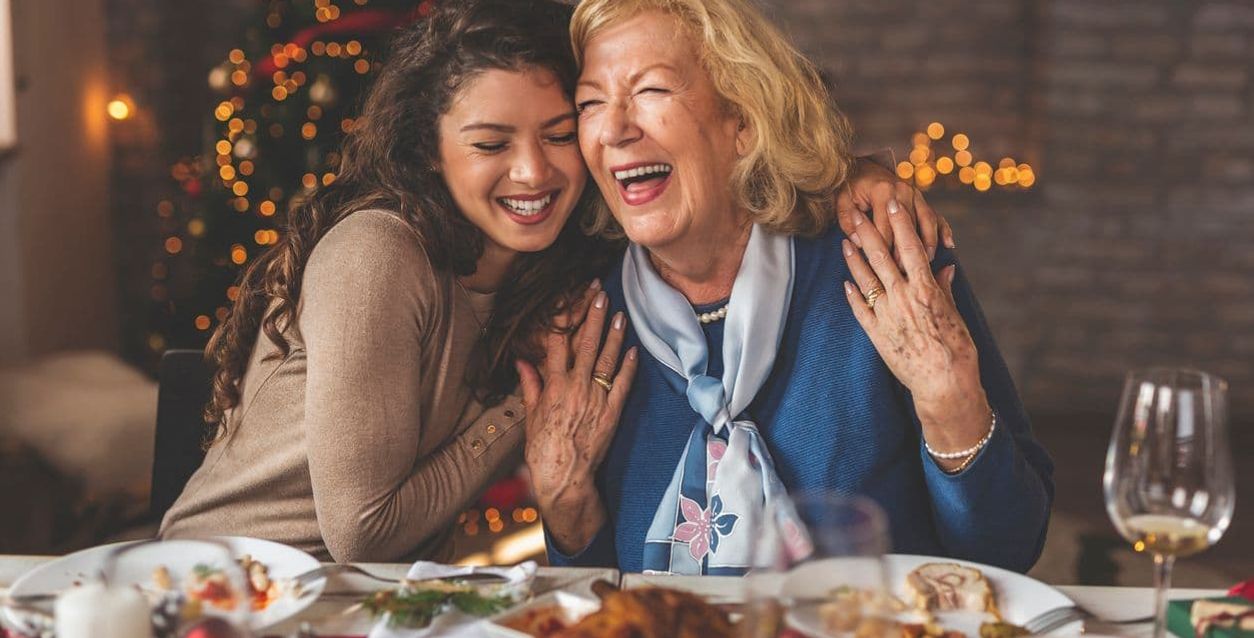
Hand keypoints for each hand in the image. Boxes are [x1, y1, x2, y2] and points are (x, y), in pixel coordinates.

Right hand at [516, 280, 638, 552]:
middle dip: (594, 317)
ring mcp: (597, 400)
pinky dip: (629, 367)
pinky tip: (633, 349)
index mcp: (554, 387)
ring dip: (614, 335)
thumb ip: (531, 385)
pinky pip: (623, 385)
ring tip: (620, 314)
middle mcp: (576, 389)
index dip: (564, 318)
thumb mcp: (532, 415)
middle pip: (586, 345)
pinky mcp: (612, 413)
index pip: (558, 343)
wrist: (564, 478)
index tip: (568, 298)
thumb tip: (522, 361)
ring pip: (607, 360)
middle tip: (600, 294)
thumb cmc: (543, 449)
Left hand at [836, 157, 954, 260]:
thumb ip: (847, 222)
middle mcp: (903, 191)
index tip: (884, 270)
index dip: (884, 251)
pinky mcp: (921, 199)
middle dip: (906, 252)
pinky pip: (936, 215)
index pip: (885, 228)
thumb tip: (859, 243)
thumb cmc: (851, 188)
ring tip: (927, 262)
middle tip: (904, 274)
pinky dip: (943, 230)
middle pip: (908, 228)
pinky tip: (948, 244)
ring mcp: (915, 194)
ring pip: (927, 222)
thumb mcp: (842, 201)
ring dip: (928, 243)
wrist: (864, 167)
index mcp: (882, 192)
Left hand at [840, 207, 989, 469]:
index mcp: (926, 289)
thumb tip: (944, 267)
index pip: (910, 247)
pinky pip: (860, 309)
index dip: (901, 223)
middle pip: (881, 257)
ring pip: (865, 279)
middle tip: (855, 213)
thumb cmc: (957, 349)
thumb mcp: (955, 314)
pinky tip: (845, 281)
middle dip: (868, 232)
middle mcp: (903, 298)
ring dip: (854, 259)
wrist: (944, 384)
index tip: (894, 202)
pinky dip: (853, 294)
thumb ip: (945, 288)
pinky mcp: (876, 334)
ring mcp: (887, 315)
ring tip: (844, 242)